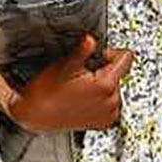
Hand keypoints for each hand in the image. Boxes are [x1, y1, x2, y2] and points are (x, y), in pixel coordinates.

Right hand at [7, 34, 132, 132]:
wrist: (35, 115)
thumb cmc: (46, 93)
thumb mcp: (64, 65)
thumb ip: (83, 50)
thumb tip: (91, 39)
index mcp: (106, 85)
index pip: (126, 57)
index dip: (109, 52)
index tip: (97, 56)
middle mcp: (112, 102)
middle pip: (119, 74)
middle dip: (103, 71)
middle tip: (81, 76)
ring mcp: (109, 114)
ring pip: (115, 88)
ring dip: (102, 85)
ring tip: (80, 89)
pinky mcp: (104, 122)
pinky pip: (111, 104)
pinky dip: (101, 99)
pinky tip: (83, 99)